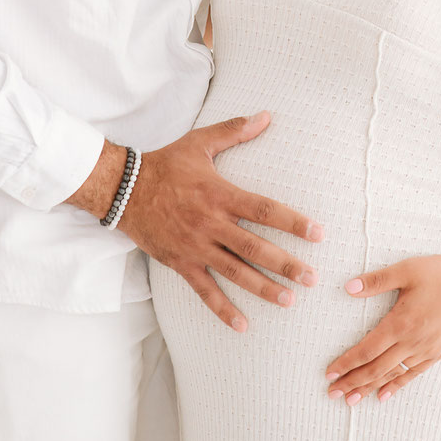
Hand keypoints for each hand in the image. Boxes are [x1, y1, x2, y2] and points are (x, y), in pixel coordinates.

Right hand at [116, 113, 324, 330]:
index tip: (318, 233)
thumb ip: (235, 130)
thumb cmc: (166, 164)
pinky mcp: (181, 262)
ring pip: (235, 272)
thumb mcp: (200, 143)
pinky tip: (243, 325)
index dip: (293, 222)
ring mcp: (196, 246)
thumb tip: (266, 115)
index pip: (264, 210)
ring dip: (263, 288)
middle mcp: (211, 223)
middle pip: (255, 248)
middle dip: (286, 264)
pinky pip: (205, 290)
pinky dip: (223, 309)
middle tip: (312, 277)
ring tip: (289, 300)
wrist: (123, 189)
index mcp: (220, 194)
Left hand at [324, 254, 440, 403]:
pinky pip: (411, 375)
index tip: (330, 373)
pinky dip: (395, 386)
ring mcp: (425, 351)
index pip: (366, 350)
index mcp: (400, 323)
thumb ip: (377, 280)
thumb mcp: (407, 270)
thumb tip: (349, 287)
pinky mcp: (436, 354)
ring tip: (351, 400)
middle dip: (352, 382)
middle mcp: (411, 342)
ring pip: (391, 375)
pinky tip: (383, 395)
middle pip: (375, 369)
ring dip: (369, 388)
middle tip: (332, 393)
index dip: (346, 363)